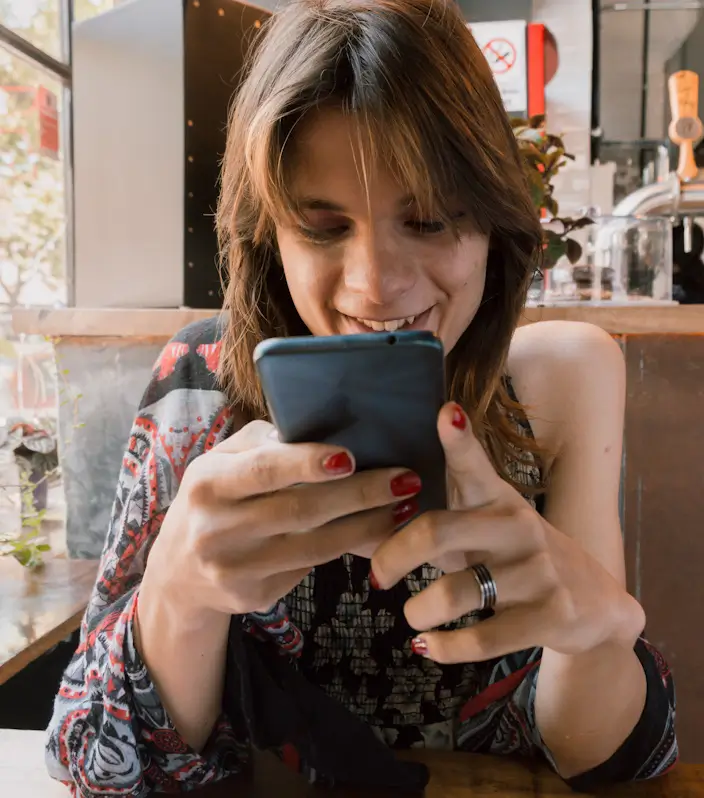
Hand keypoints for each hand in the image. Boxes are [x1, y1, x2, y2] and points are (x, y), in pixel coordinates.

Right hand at [146, 421, 421, 616]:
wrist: (179, 570)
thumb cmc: (215, 497)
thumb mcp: (223, 462)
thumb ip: (266, 445)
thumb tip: (330, 437)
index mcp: (207, 483)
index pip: (263, 470)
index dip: (308, 463)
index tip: (352, 457)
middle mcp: (216, 529)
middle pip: (301, 511)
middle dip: (361, 494)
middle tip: (406, 479)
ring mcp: (235, 569)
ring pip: (316, 547)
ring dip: (367, 525)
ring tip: (405, 506)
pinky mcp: (254, 596)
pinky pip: (311, 569)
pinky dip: (348, 549)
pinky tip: (377, 533)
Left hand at [370, 403, 644, 663]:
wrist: (594, 604)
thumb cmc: (517, 558)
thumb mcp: (488, 529)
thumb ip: (440, 525)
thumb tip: (368, 531)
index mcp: (498, 500)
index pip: (474, 466)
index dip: (459, 441)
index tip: (445, 413)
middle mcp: (518, 527)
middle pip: (438, 532)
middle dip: (394, 557)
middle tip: (378, 577)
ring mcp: (537, 571)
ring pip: (454, 593)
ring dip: (419, 612)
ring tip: (413, 618)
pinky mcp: (550, 616)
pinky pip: (479, 639)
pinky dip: (443, 648)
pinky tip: (430, 647)